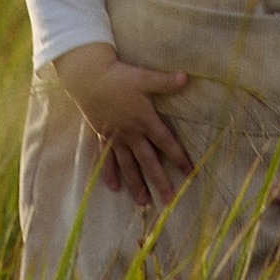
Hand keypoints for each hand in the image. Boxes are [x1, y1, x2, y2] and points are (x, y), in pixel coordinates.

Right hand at [53, 44, 193, 206]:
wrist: (89, 79)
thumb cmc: (119, 77)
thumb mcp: (144, 77)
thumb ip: (165, 81)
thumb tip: (186, 77)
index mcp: (145, 120)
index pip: (165, 142)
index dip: (178, 157)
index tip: (190, 172)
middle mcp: (132, 134)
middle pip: (148, 161)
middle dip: (159, 181)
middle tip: (169, 200)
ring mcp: (116, 138)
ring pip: (128, 166)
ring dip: (136, 185)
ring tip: (143, 202)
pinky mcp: (103, 137)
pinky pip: (107, 160)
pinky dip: (109, 174)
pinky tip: (114, 188)